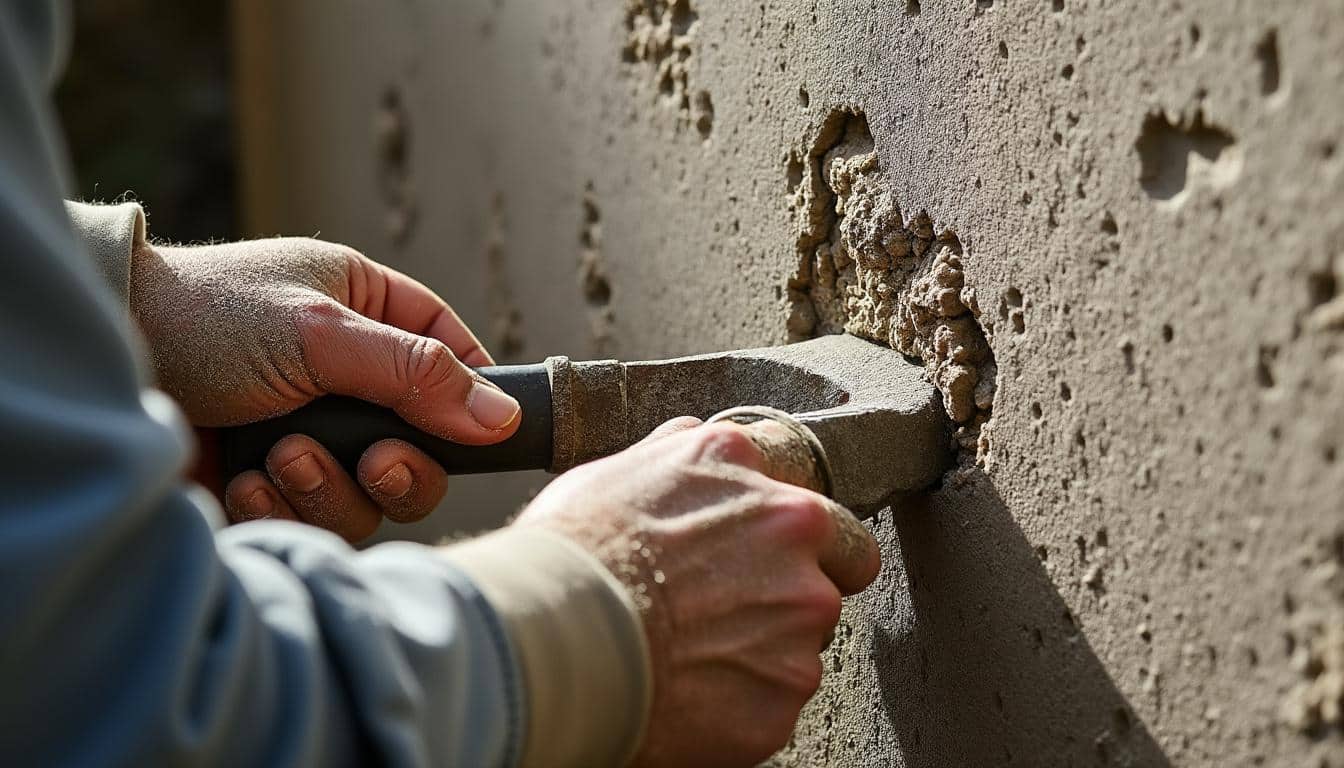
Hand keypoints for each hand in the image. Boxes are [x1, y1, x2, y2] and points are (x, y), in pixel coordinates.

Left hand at [130, 237, 520, 540]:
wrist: (104, 360)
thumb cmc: (205, 317)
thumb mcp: (321, 331)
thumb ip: (416, 374)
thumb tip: (501, 415)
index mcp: (367, 315)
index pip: (453, 355)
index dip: (474, 396)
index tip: (482, 432)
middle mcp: (348, 378)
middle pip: (423, 449)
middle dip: (398, 468)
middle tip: (370, 462)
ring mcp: (311, 433)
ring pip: (371, 496)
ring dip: (328, 488)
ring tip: (277, 459)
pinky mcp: (272, 483)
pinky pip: (315, 520)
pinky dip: (281, 507)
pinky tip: (242, 480)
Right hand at [513, 419, 880, 766]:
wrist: (555, 632)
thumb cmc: (574, 550)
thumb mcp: (624, 469)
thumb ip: (680, 453)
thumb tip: (692, 437)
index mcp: (760, 479)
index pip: (817, 510)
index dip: (792, 537)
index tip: (763, 555)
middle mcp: (797, 540)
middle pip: (838, 570)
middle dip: (803, 588)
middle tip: (741, 611)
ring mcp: (799, 621)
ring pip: (803, 641)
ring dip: (764, 651)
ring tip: (692, 657)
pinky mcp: (785, 694)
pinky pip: (775, 703)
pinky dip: (741, 705)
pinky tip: (690, 695)